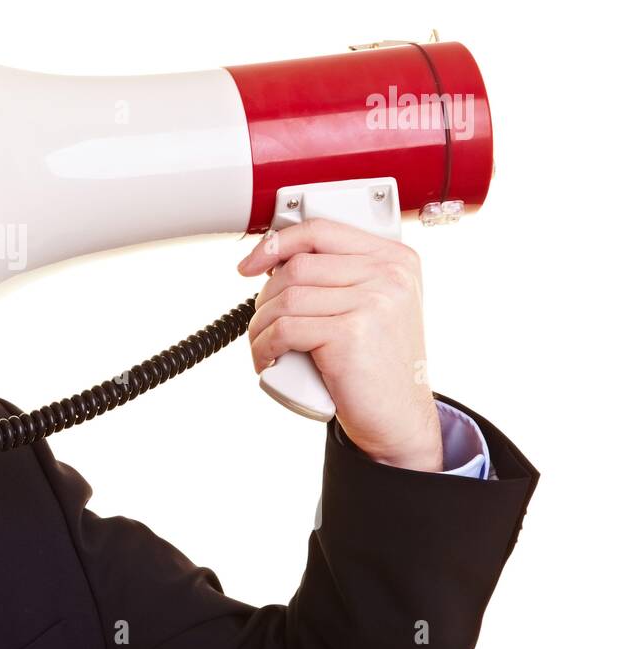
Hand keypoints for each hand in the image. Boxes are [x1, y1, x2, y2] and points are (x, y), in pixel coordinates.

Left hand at [237, 219, 442, 471]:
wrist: (398, 417)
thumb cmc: (377, 363)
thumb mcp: (373, 306)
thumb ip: (341, 274)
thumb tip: (276, 256)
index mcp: (395, 259)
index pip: (320, 230)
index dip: (276, 243)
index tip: (251, 265)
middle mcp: (389, 275)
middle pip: (297, 266)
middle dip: (265, 296)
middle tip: (263, 322)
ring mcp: (373, 302)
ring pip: (286, 298)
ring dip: (260, 325)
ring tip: (264, 344)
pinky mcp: (351, 333)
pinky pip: (284, 329)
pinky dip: (264, 346)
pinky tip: (267, 359)